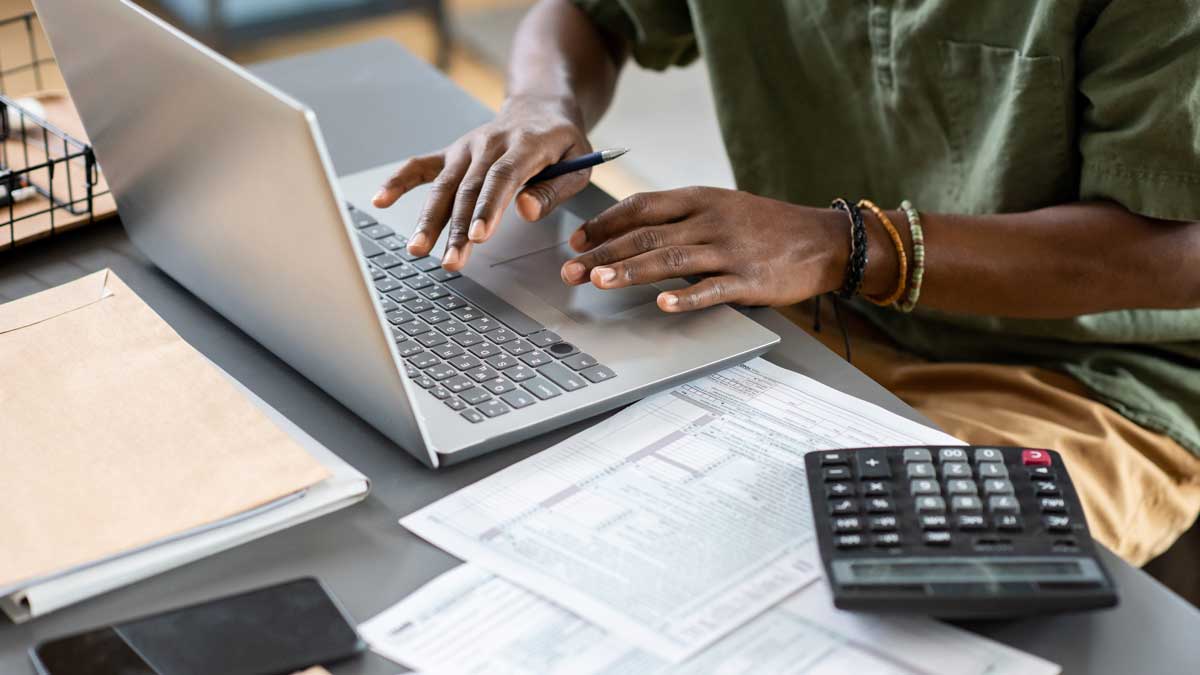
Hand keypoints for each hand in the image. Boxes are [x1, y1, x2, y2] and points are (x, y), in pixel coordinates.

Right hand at [372, 96, 592, 271]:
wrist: (540, 106)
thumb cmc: (561, 141)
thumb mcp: (578, 162)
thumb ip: (555, 188)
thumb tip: (526, 211)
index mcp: (525, 144)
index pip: (502, 178)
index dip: (487, 208)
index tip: (477, 237)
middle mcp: (490, 144)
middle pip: (469, 189)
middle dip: (456, 228)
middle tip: (450, 261)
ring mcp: (467, 148)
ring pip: (444, 186)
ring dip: (429, 219)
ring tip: (417, 249)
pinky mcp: (452, 153)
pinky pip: (421, 166)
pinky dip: (399, 181)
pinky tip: (380, 200)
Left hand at [559, 187, 854, 311]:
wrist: (824, 239)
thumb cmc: (766, 226)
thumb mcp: (722, 207)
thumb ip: (681, 218)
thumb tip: (631, 234)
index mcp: (701, 199)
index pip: (642, 206)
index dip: (605, 223)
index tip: (577, 240)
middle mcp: (710, 220)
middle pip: (647, 236)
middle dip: (604, 253)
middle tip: (571, 270)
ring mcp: (730, 250)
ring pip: (671, 260)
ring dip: (631, 271)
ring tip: (599, 281)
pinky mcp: (749, 279)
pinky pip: (712, 289)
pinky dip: (685, 297)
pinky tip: (662, 305)